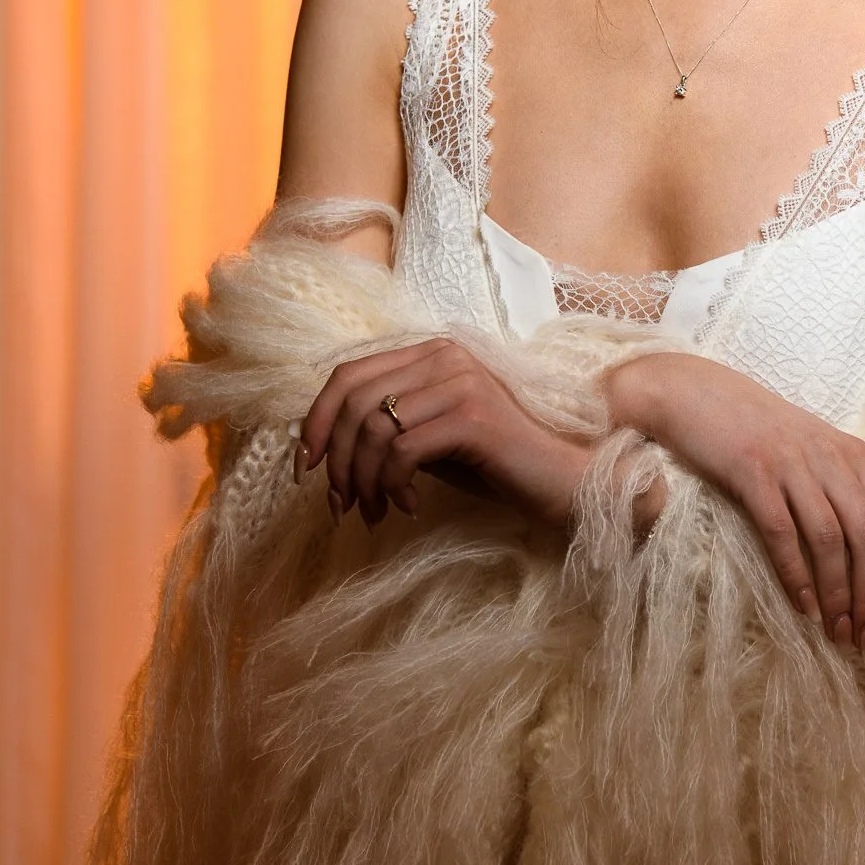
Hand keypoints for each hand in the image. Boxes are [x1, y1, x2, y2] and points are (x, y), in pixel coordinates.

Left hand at [296, 339, 591, 530]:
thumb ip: (388, 427)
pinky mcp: (472, 417)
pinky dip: (392, 484)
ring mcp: (460, 382)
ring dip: (362, 480)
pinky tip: (407, 506)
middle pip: (354, 401)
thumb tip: (323, 446)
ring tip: (371, 512)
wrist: (558, 480)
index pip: (348, 374)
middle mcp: (444, 356)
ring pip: (375, 428)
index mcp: (430, 352)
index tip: (305, 467)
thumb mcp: (429, 437)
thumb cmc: (492, 463)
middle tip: (340, 504)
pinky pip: (403, 450)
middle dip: (337, 460)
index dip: (317, 421)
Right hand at [602, 352, 864, 663]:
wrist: (696, 394)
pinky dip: (797, 575)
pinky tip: (804, 608)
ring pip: (833, 538)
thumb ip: (846, 492)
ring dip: (841, 593)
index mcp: (856, 456)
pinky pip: (782, 531)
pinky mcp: (752, 471)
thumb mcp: (815, 456)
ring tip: (840, 634)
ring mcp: (792, 463)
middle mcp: (832, 458)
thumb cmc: (757, 433)